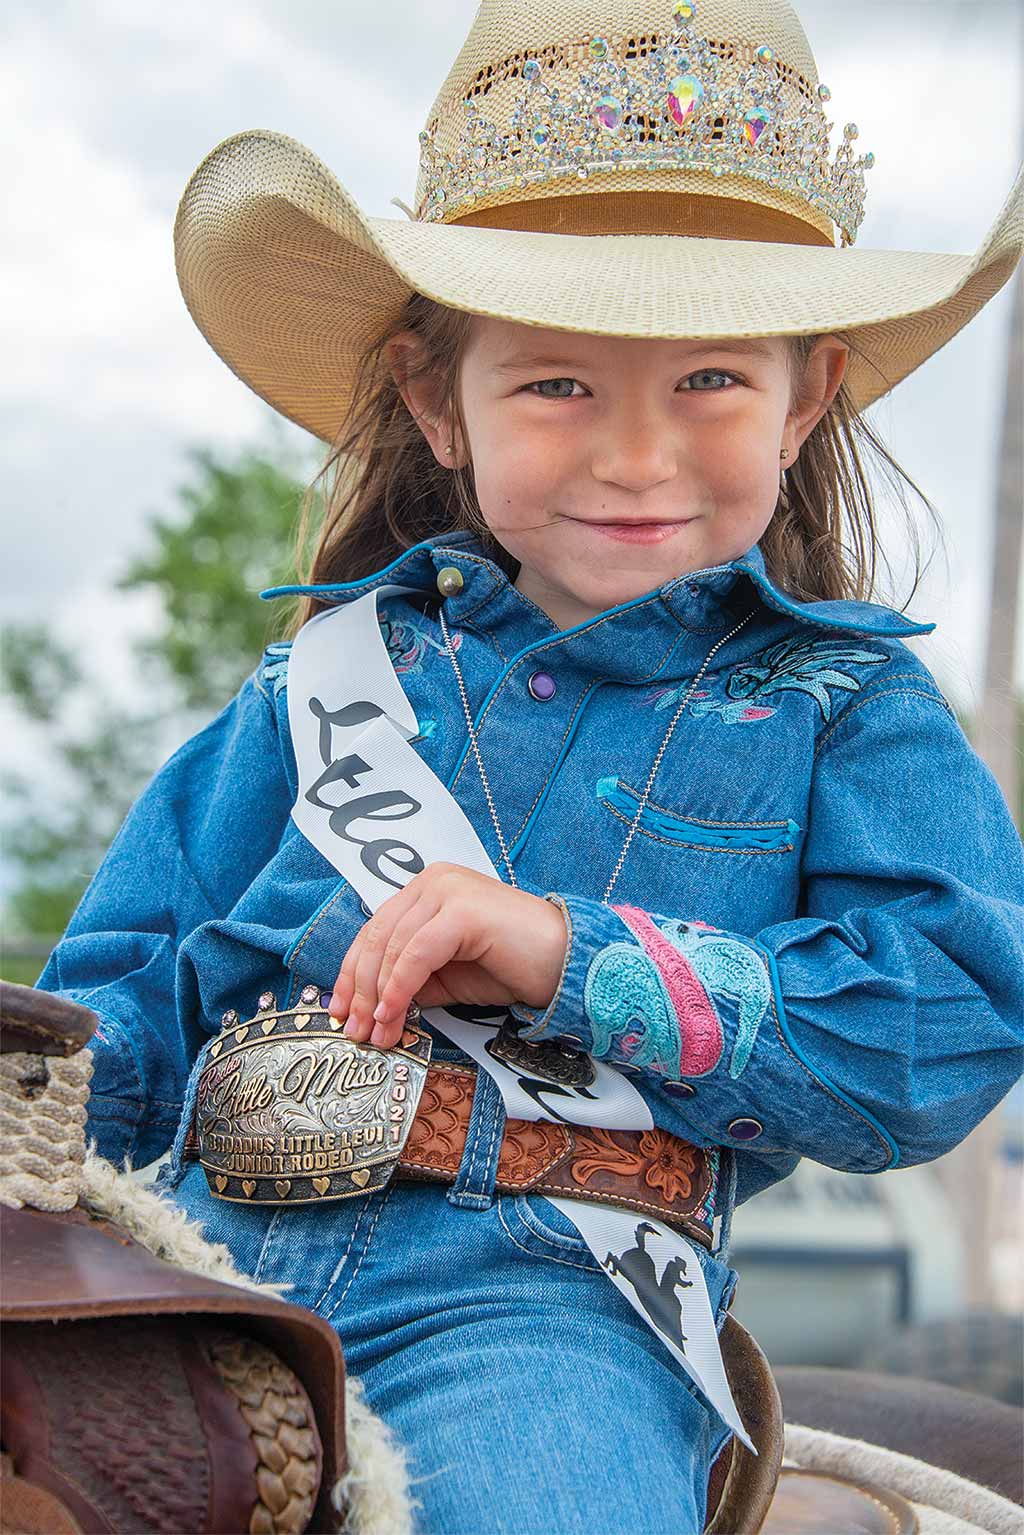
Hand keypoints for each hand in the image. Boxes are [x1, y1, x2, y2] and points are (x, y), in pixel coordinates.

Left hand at [328, 863, 566, 1048]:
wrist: (565, 964)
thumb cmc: (510, 967)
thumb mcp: (445, 976)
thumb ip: (408, 980)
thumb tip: (369, 1007)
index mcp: (427, 889)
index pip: (374, 929)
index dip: (351, 972)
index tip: (341, 1010)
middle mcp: (433, 880)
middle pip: (376, 937)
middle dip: (360, 989)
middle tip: (354, 1030)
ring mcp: (448, 890)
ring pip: (392, 947)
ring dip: (378, 997)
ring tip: (377, 1033)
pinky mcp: (462, 910)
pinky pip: (416, 954)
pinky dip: (399, 988)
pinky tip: (393, 1015)